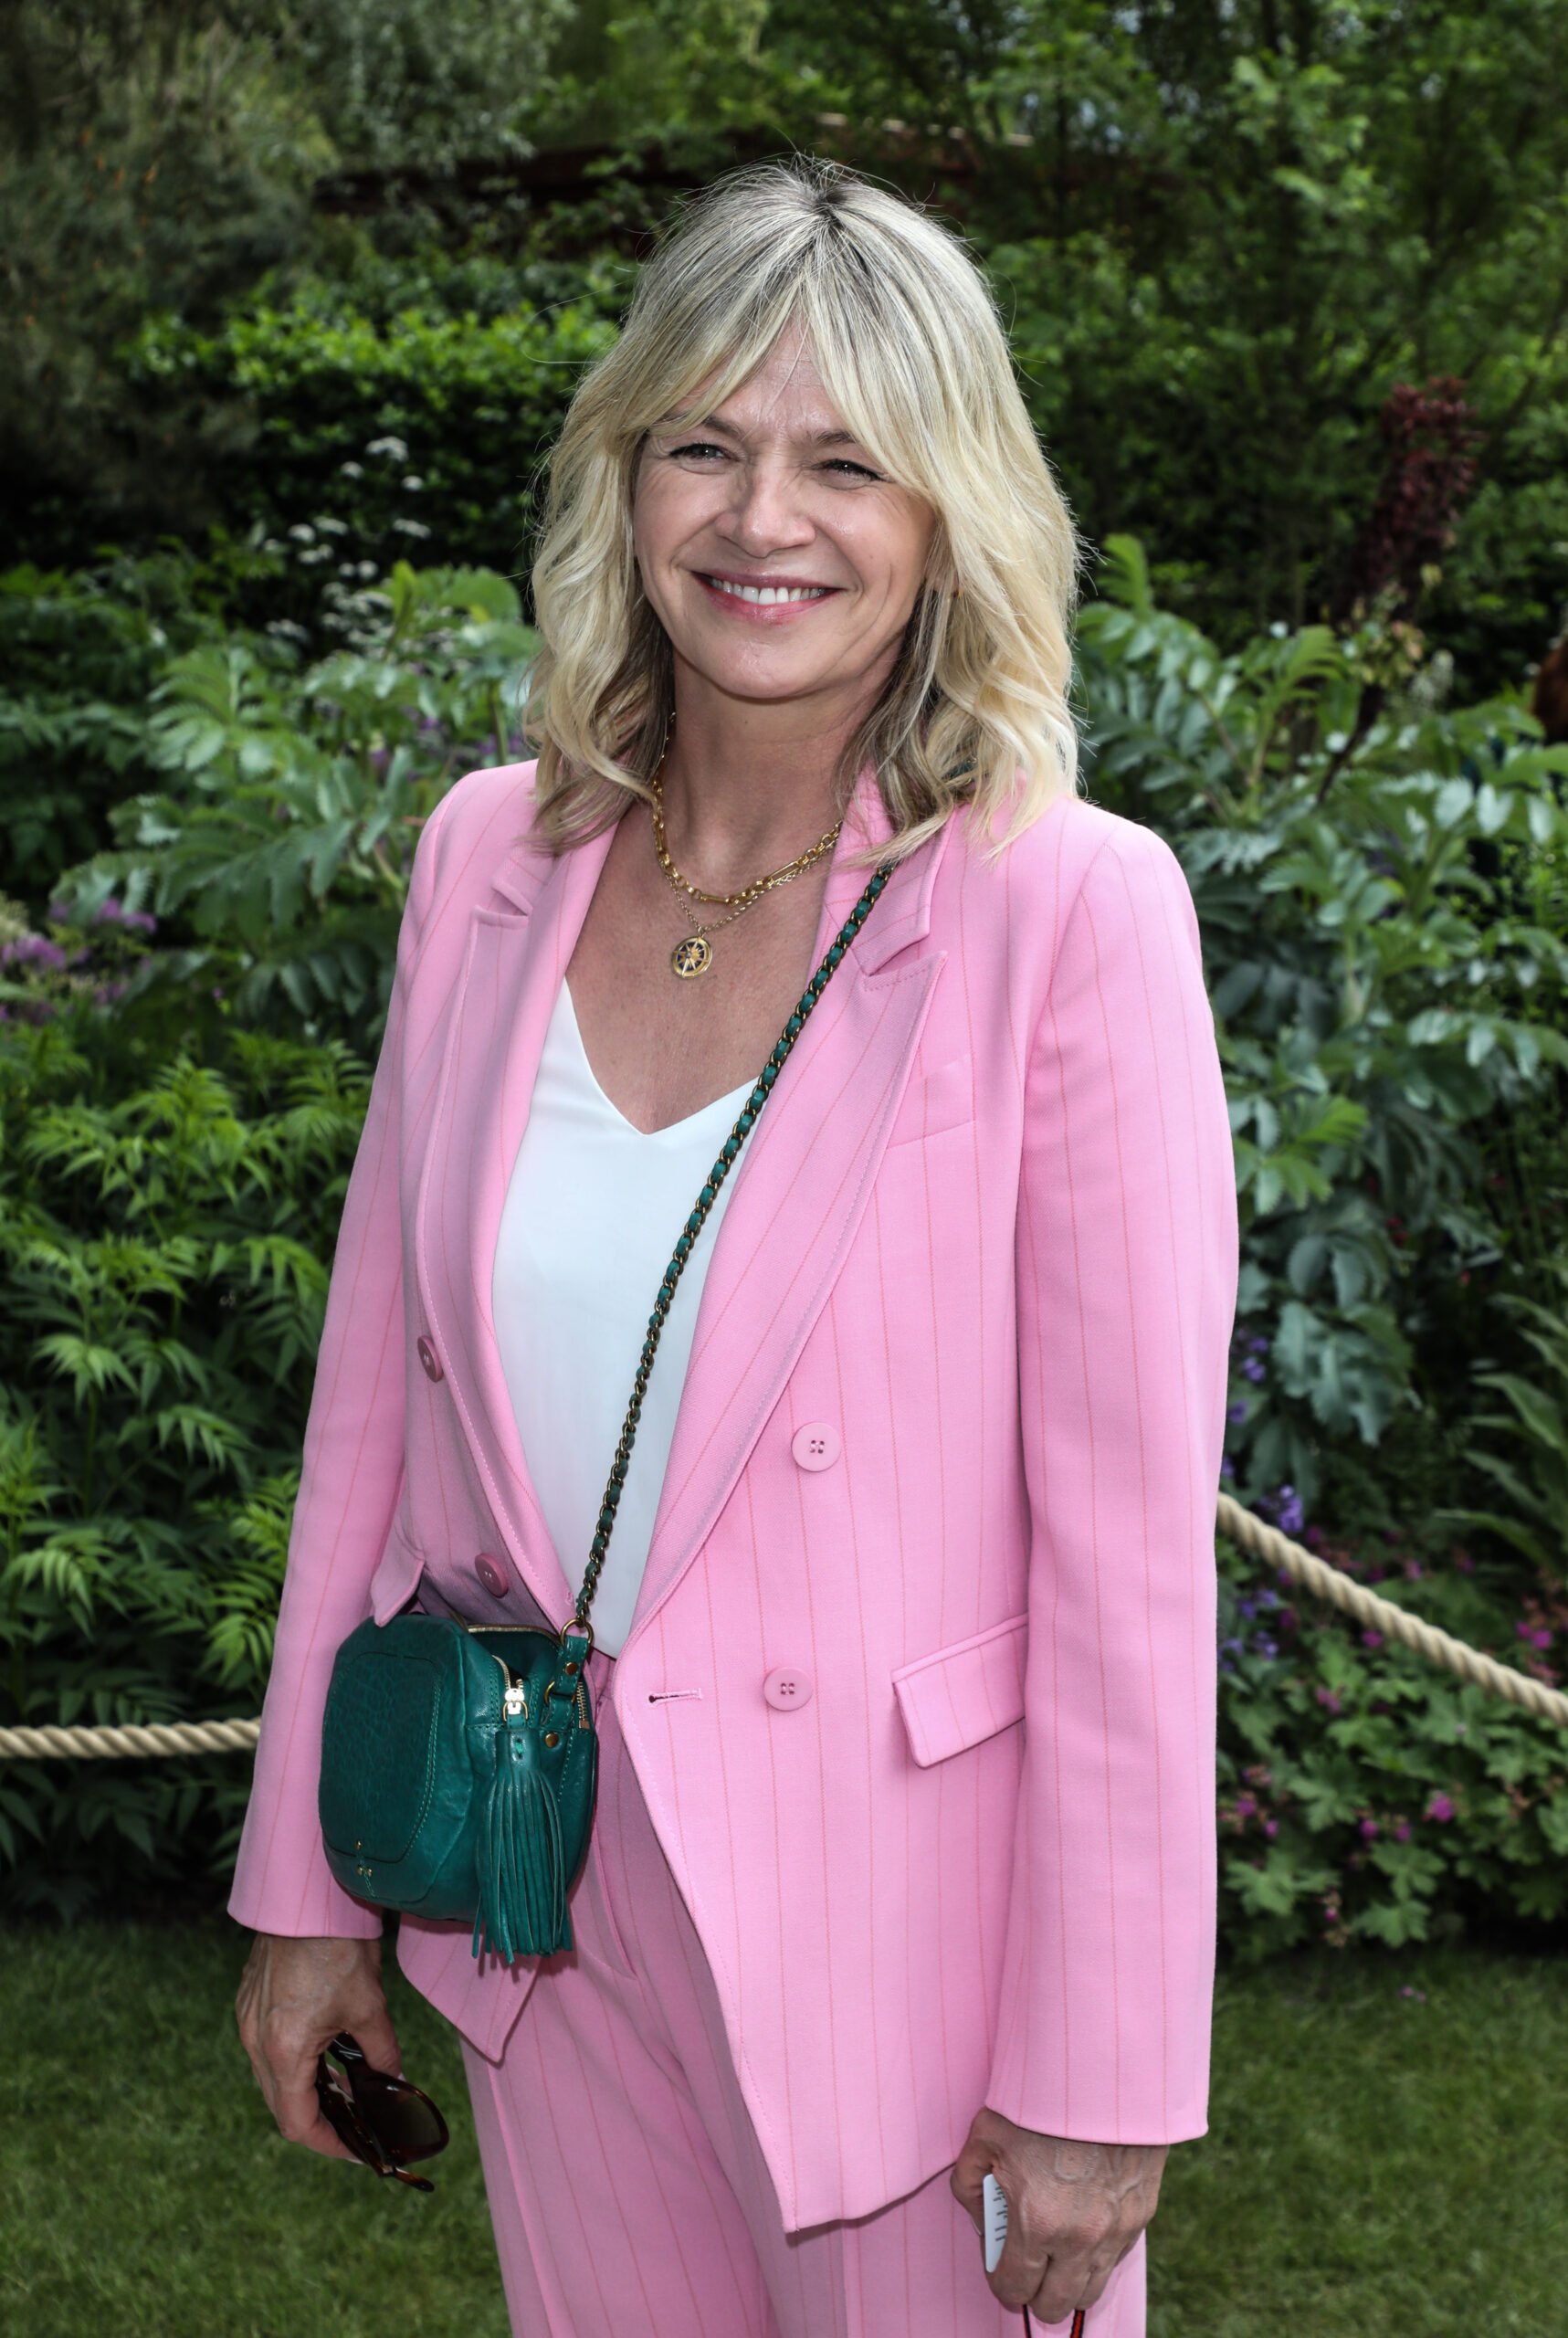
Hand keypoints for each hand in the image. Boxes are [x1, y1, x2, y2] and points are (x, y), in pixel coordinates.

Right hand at [236, 1931, 399, 2160]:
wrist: (306, 1893)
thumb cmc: (338, 1945)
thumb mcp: (370, 2006)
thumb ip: (382, 2054)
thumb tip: (395, 2082)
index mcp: (284, 2050)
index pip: (297, 2122)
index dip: (328, 2144)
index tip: (355, 2150)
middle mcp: (254, 2041)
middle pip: (281, 2104)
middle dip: (318, 2120)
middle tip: (354, 2125)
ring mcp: (247, 2019)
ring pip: (271, 2077)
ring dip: (304, 2090)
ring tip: (344, 2088)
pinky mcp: (248, 2000)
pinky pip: (264, 2048)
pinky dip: (292, 2062)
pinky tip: (324, 2052)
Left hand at [951, 2106, 1166, 2323]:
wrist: (1101, 2066)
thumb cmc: (1038, 2098)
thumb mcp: (984, 2136)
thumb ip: (969, 2184)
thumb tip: (981, 2219)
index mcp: (1037, 2223)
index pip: (1014, 2288)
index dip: (1001, 2283)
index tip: (999, 2269)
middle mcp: (1081, 2239)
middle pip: (1055, 2306)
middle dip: (1035, 2292)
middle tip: (1026, 2263)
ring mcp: (1116, 2229)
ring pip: (1091, 2291)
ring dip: (1069, 2281)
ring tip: (1055, 2250)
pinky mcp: (1142, 2214)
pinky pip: (1117, 2258)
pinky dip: (1098, 2255)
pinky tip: (1084, 2226)